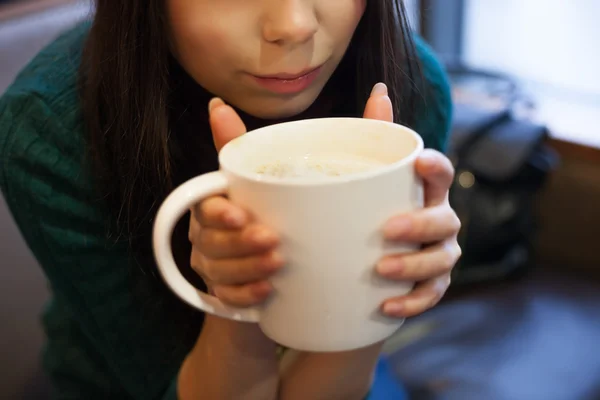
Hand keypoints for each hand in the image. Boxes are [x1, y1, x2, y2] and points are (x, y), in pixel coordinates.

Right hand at [188, 98, 283, 306]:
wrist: (276, 266)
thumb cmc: (267, 213)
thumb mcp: (261, 181)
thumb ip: (243, 147)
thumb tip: (218, 104)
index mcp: (214, 205)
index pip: (205, 206)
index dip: (218, 212)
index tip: (241, 214)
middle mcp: (207, 235)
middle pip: (210, 241)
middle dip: (239, 242)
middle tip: (273, 240)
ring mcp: (213, 266)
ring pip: (218, 271)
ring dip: (246, 268)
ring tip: (278, 264)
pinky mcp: (225, 293)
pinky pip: (226, 299)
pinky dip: (245, 296)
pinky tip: (266, 292)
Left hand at [369, 85, 461, 317]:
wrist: (368, 264)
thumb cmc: (371, 210)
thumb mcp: (369, 176)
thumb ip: (377, 136)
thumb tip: (380, 89)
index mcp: (425, 192)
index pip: (440, 174)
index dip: (436, 166)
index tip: (419, 161)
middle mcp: (440, 221)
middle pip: (443, 220)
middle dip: (420, 224)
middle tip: (387, 229)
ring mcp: (439, 255)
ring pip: (440, 260)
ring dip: (414, 266)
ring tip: (382, 270)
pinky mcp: (432, 286)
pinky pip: (430, 296)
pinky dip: (411, 302)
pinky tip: (385, 306)